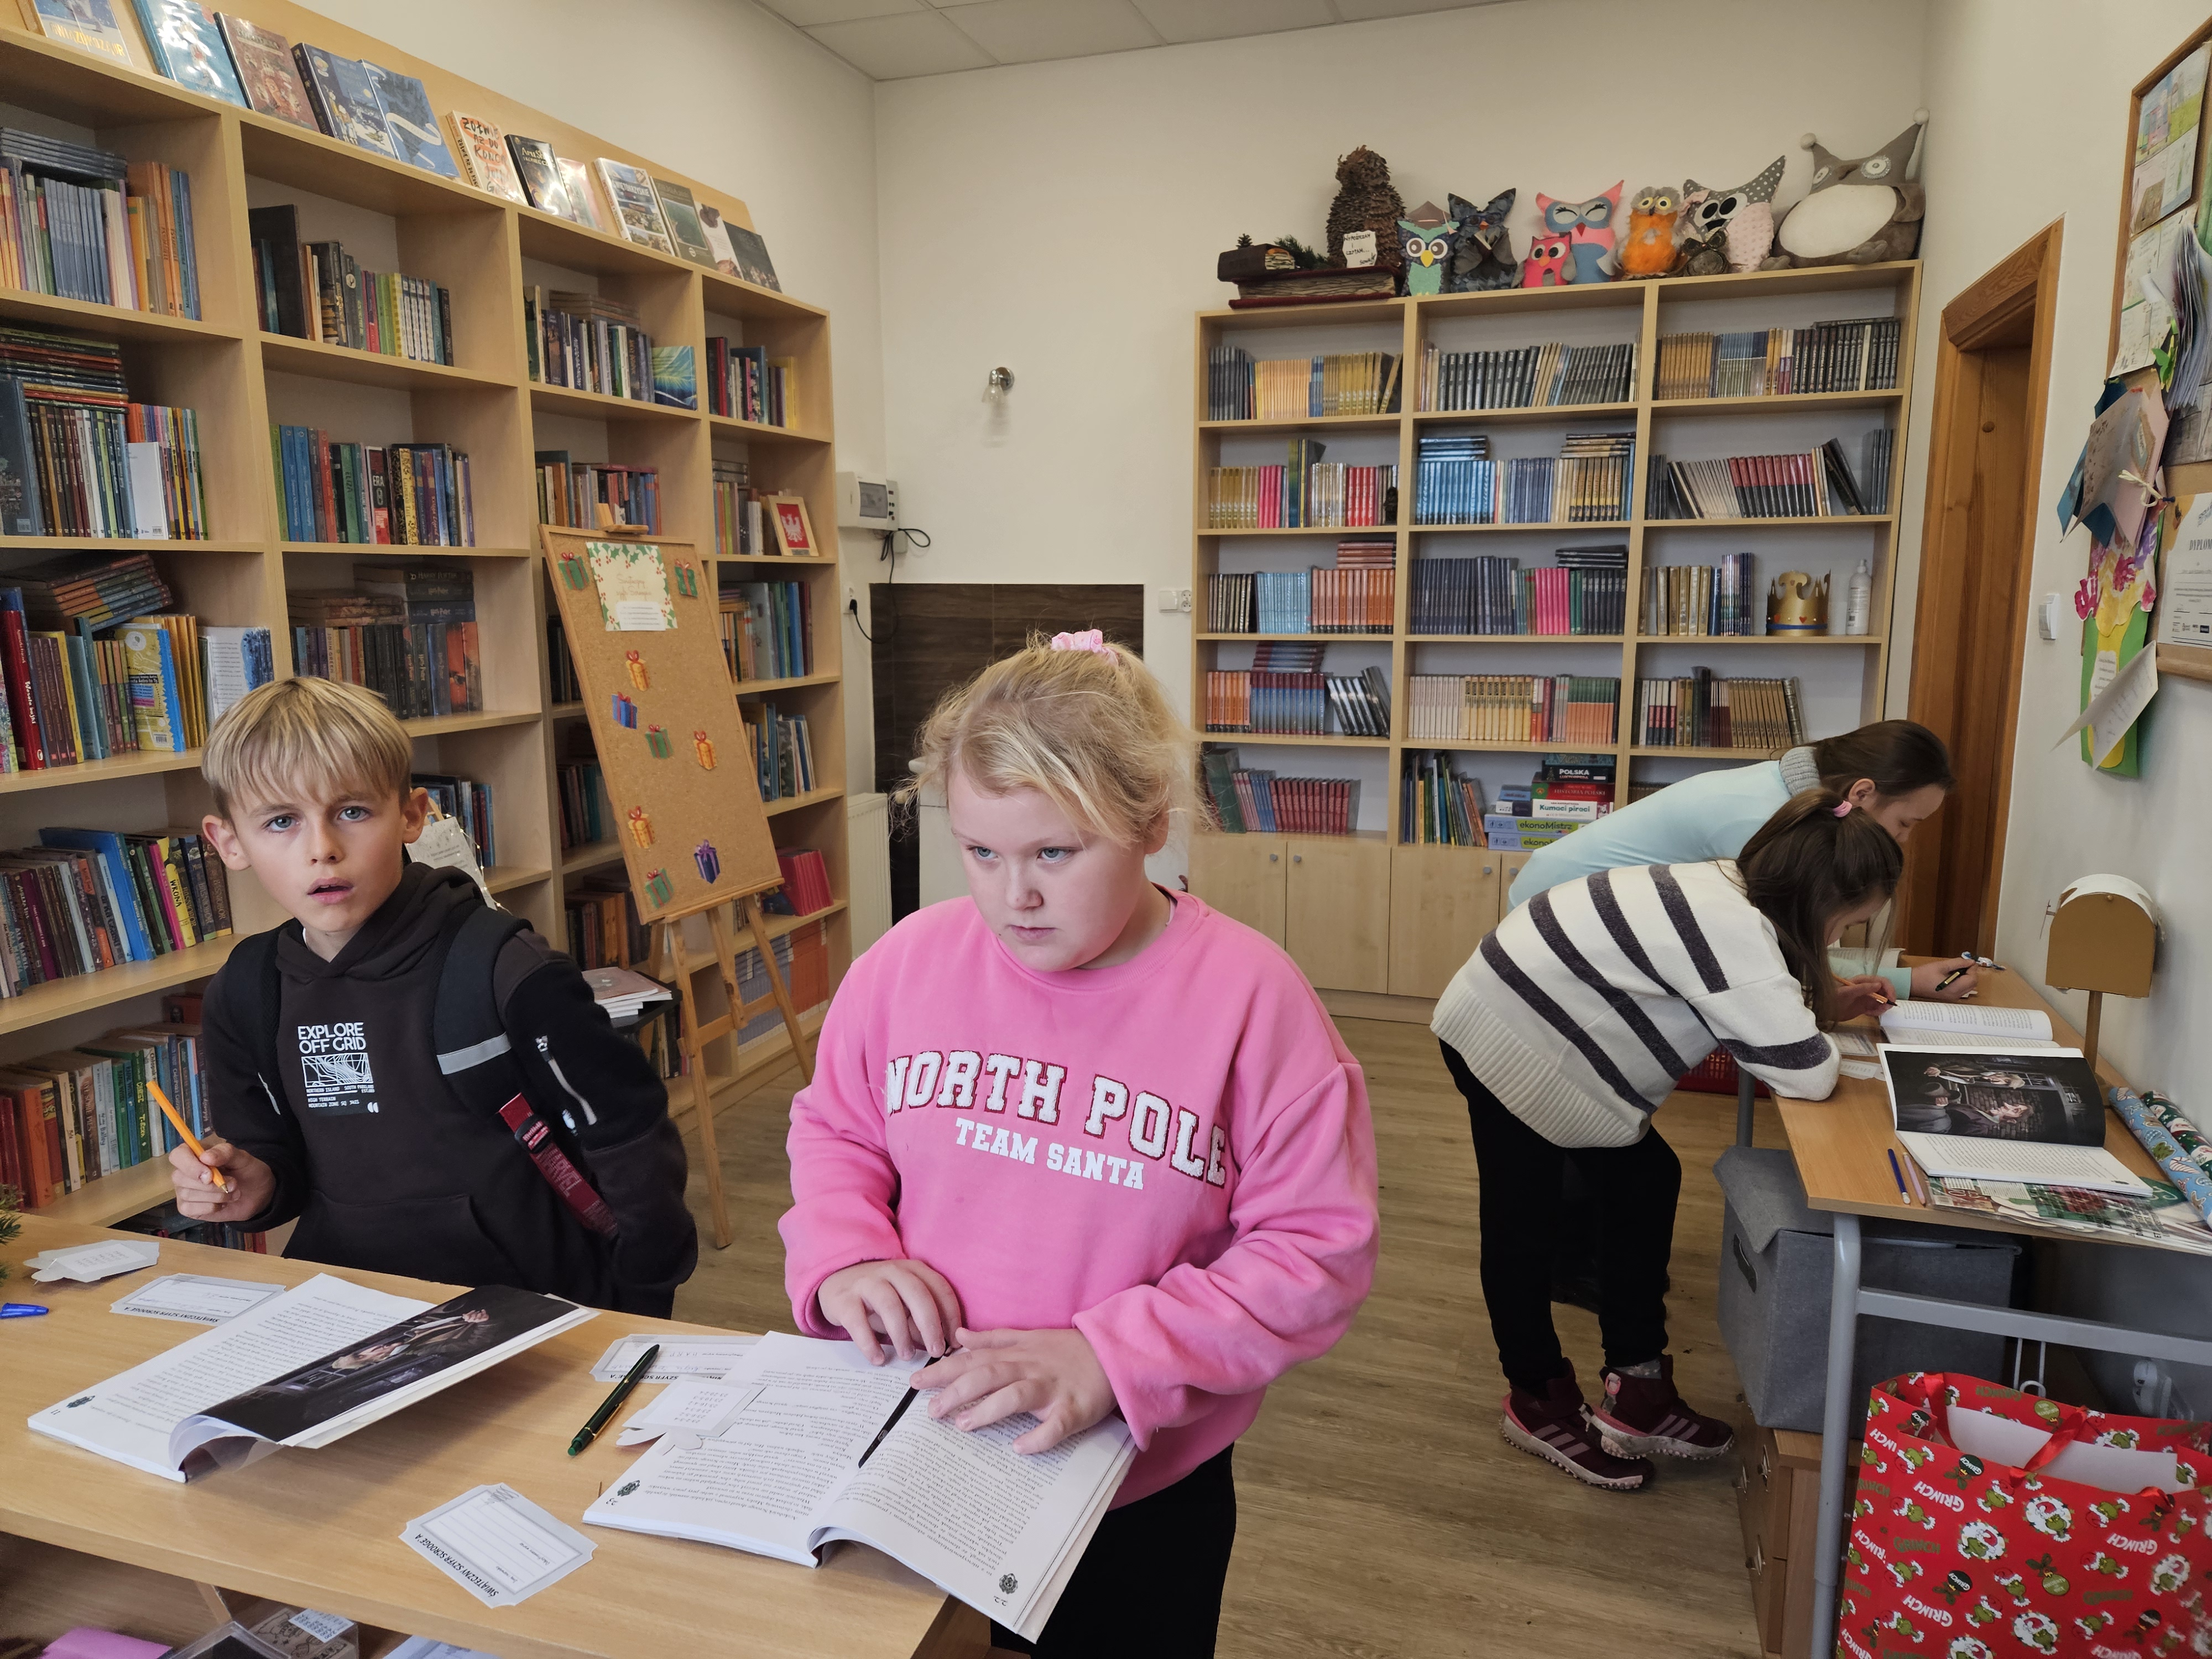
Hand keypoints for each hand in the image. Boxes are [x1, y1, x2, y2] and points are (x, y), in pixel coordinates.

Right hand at [167, 1139, 272, 1222]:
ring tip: (233, 1192)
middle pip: (179, 1177)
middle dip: (210, 1185)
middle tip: (233, 1184)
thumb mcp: (242, 1158)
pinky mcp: (188, 1208)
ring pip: (187, 1194)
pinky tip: (222, 1204)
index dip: (190, 1165)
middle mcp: (185, 1172)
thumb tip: (205, 1156)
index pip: (178, 1155)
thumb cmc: (247, 1171)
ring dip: (216, 1196)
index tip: (209, 1175)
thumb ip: (225, 1153)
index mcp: (196, 1154)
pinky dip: (210, 1207)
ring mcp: (184, 1190)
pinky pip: (189, 1209)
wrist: (257, 1194)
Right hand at [817, 1258, 962, 1362]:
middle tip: (937, 1352)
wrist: (837, 1279)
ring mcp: (867, 1282)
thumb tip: (943, 1345)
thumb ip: (920, 1319)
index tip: (955, 1342)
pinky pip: (858, 1321)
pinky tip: (878, 1358)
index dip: (951, 1316)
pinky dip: (870, 1343)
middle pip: (918, 1295)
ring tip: (908, 1356)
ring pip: (890, 1305)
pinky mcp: (844, 1299)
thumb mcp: (903, 1302)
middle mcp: (892, 1271)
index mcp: (913, 1269)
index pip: (940, 1288)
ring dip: (902, 1334)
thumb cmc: (879, 1296)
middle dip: (931, 1325)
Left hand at [912, 1326, 1116, 1453]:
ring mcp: (1052, 1388)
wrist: (1114, 1354)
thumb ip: (992, 1339)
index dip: (944, 1369)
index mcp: (1018, 1354)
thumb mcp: (1029, 1337)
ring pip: (1017, 1396)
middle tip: (930, 1410)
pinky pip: (1056, 1425)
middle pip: (988, 1375)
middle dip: (957, 1391)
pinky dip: (1039, 1437)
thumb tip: (958, 1337)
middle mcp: (1031, 1369)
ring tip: (964, 1425)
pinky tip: (1020, 1449)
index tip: (915, 1382)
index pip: (974, 1360)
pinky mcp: (1074, 1409)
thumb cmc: (1067, 1351)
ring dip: (989, 1409)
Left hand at [1834, 975, 1894, 1021]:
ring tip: (1872, 1012)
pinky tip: (1867, 1014)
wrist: (1826, 1010)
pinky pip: (1877, 1009)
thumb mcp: (1848, 992)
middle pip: (1885, 991)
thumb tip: (1879, 984)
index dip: (1890, 989)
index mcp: (1864, 981)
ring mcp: (1867, 997)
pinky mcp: (1865, 1006)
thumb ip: (1863, 988)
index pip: (1883, 981)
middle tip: (1883, 1009)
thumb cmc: (1834, 997)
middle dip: (1887, 1000)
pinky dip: (1876, 1012)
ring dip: (1882, 1007)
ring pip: (1883, 1001)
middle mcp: (1868, 988)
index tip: (1891, 1000)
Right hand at [1912, 958, 1980, 1000]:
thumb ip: (1958, 963)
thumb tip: (1970, 962)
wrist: (1911, 984)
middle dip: (1971, 973)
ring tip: (1956, 970)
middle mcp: (1956, 995)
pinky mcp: (1950, 996)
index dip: (1972, 969)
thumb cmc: (1923, 975)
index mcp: (1954, 988)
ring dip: (1967, 977)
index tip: (1968, 961)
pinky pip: (1962, 989)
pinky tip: (1953, 976)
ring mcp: (1953, 997)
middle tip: (1963, 964)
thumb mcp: (1941, 965)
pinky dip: (1962, 981)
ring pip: (1968, 986)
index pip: (1972, 979)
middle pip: (1972, 984)